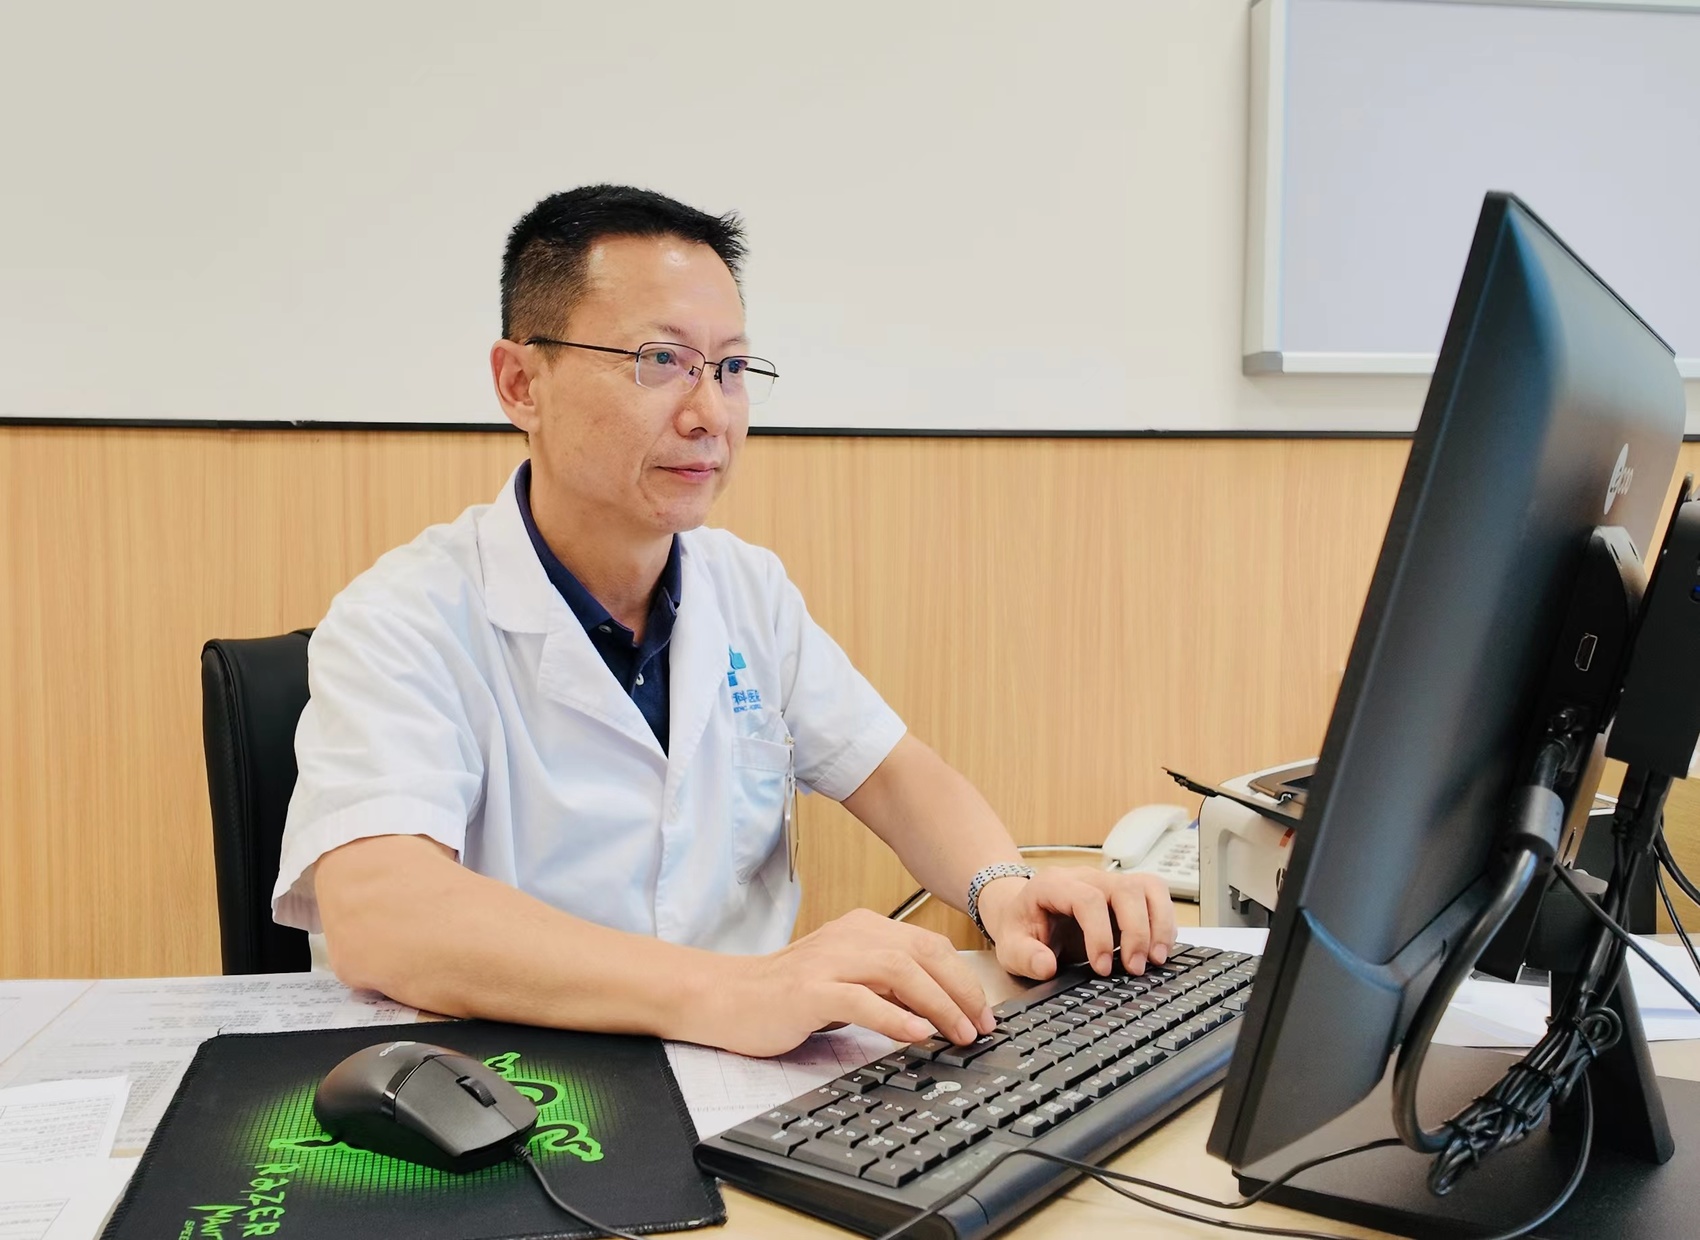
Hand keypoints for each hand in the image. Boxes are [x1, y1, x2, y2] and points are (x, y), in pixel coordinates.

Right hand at [702, 908, 996, 1057]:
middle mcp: (851, 936)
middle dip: (960, 991)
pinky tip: (915, 1034)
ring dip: (937, 1003)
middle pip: (922, 953)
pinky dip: (893, 1017)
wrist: (726, 996)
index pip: (928, 945)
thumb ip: (886, 983)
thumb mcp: (847, 979)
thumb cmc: (788, 993)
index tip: (983, 1012)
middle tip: (981, 1026)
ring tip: (958, 1033)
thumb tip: (939, 1006)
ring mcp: (829, 960)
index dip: (963, 978)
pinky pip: (860, 999)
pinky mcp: (809, 990)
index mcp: (863, 928)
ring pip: (899, 971)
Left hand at [974, 867, 1177, 980]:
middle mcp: (1086, 877)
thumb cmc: (1022, 928)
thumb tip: (1047, 966)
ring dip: (1159, 924)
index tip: (1101, 968)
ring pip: (1148, 887)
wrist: (1025, 914)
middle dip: (1136, 932)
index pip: (1087, 899)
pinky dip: (1164, 921)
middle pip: (1125, 889)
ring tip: (1155, 959)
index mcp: (1054, 885)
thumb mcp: (1010, 947)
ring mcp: (1109, 882)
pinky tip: (1158, 949)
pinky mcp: (1125, 893)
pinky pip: (1156, 894)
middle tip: (1134, 968)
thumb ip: (1025, 956)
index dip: (1099, 934)